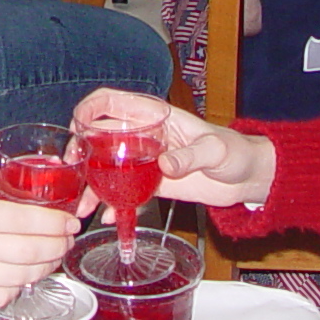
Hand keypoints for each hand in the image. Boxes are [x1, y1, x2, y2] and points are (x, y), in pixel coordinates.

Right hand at [0, 181, 80, 307]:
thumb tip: (36, 193)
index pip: (26, 220)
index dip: (55, 223)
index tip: (70, 222)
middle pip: (30, 253)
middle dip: (57, 247)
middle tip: (66, 240)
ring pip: (22, 278)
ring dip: (44, 268)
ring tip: (51, 257)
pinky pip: (3, 297)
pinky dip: (19, 286)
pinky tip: (22, 274)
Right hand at [71, 87, 274, 207]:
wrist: (247, 178)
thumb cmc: (235, 152)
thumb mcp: (214, 151)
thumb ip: (190, 156)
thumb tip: (165, 165)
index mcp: (154, 117)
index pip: (111, 102)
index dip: (88, 109)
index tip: (75, 128)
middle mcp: (144, 136)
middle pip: (99, 136)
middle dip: (81, 151)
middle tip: (73, 171)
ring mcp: (145, 160)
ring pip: (108, 166)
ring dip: (92, 184)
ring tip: (83, 205)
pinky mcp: (152, 183)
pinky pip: (126, 191)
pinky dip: (115, 204)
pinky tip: (110, 217)